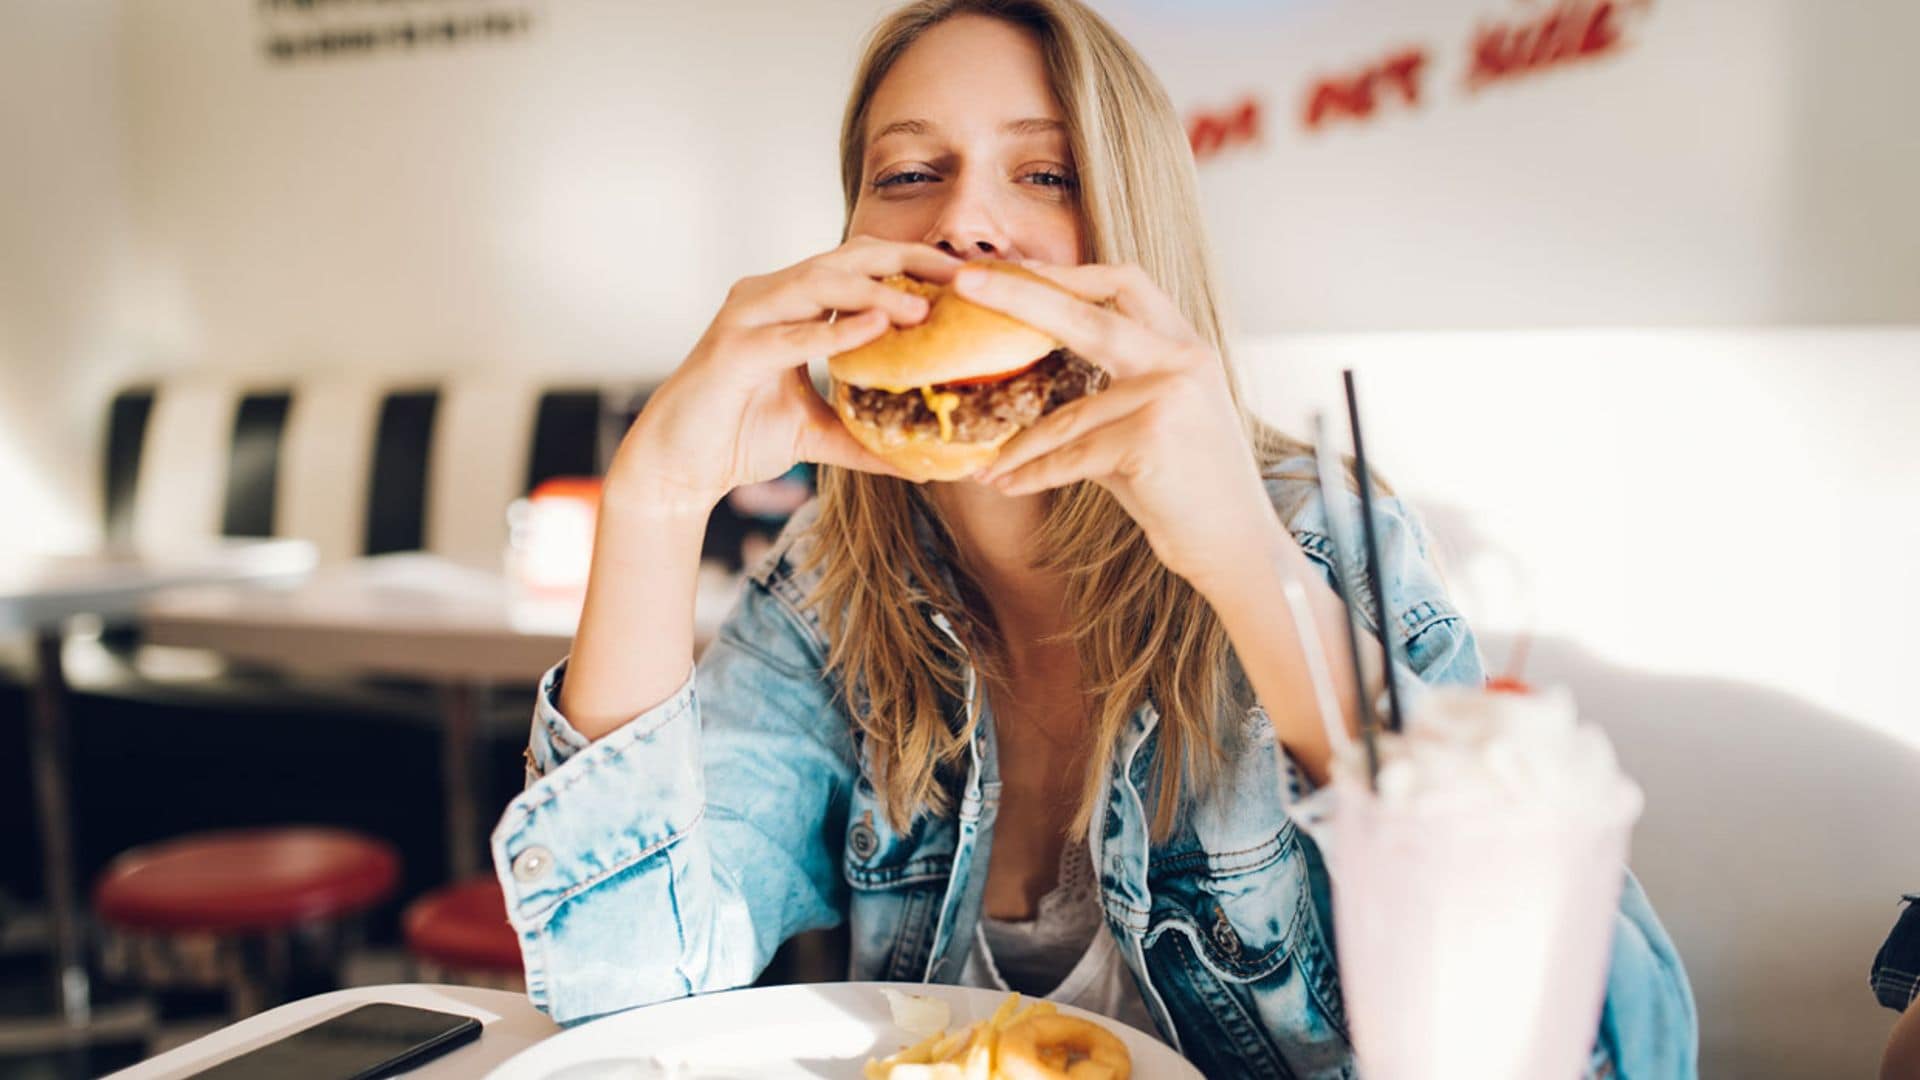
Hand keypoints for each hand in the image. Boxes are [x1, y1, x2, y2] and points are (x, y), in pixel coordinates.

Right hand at [607, 237, 962, 515]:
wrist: (678, 468)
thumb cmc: (739, 437)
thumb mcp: (817, 435)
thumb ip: (866, 438)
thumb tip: (924, 464)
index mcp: (790, 304)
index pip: (859, 265)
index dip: (911, 264)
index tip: (964, 277)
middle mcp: (767, 297)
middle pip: (845, 259)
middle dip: (906, 261)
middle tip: (960, 275)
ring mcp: (746, 318)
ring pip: (817, 285)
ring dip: (874, 292)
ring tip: (924, 307)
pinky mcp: (731, 351)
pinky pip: (789, 335)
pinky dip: (833, 330)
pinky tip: (874, 329)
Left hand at [958, 261, 1282, 589]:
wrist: (1238, 547)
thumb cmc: (1187, 490)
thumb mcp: (1153, 423)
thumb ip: (1106, 392)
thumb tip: (1031, 380)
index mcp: (1184, 346)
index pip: (1124, 283)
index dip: (1065, 272)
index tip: (1012, 269)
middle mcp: (1181, 361)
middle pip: (1085, 313)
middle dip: (1020, 293)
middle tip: (964, 282)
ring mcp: (1168, 396)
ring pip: (1067, 414)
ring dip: (1019, 446)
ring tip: (983, 464)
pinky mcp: (1150, 439)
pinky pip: (1070, 456)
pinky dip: (1033, 475)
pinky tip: (1005, 485)